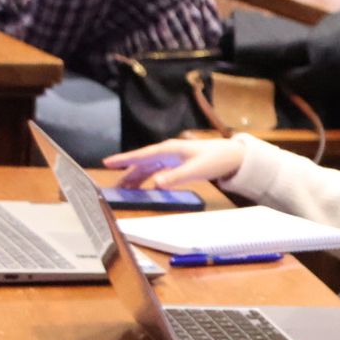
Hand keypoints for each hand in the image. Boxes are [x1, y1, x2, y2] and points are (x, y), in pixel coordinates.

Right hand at [102, 137, 246, 186]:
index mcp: (169, 150)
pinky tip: (142, 187)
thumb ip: (175, 177)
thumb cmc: (214, 159)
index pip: (142, 155)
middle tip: (111, 186)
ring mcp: (171, 158)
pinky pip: (156, 171)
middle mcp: (167, 152)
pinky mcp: (176, 164)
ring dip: (135, 178)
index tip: (107, 163)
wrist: (231, 156)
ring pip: (147, 168)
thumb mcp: (195, 170)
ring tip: (123, 190)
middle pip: (141, 163)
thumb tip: (156, 183)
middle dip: (125, 173)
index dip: (124, 159)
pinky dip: (146, 179)